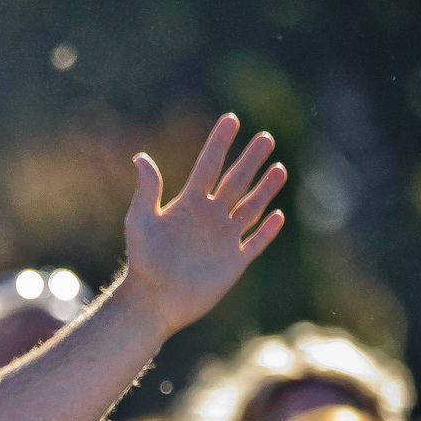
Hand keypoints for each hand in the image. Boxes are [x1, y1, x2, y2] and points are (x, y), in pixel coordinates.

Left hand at [119, 114, 287, 336]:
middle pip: (235, 182)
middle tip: (265, 137)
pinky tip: (277, 215)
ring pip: (250, 208)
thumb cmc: (143, 261)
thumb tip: (141, 157)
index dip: (220, 143)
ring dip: (265, 189)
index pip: (208, 166)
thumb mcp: (141, 220)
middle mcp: (208, 218)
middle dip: (251, 160)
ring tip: (279, 169)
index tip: (231, 120)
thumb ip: (147, 189)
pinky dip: (267, 231)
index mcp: (188, 204)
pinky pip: (255, 243)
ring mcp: (223, 240)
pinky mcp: (233, 263)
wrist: (154, 300)